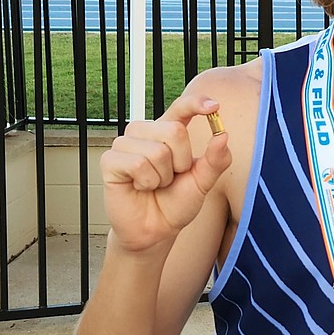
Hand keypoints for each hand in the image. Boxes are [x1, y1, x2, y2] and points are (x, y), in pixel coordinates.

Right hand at [100, 93, 230, 252]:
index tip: (214, 106)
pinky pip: (138, 164)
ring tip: (154, 184)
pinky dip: (146, 182)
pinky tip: (140, 187)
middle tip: (171, 178)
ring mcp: (125, 144)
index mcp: (167, 132)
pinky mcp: (110, 160)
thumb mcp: (202, 182)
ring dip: (163, 176)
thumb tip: (223, 136)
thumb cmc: (176, 203)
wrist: (156, 230)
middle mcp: (144, 132)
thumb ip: (215, 160)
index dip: (195, 104)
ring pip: (157, 151)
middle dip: (181, 162)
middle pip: (174, 131)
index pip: (180, 109)